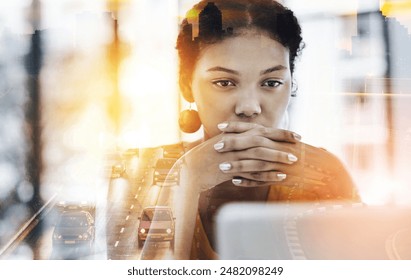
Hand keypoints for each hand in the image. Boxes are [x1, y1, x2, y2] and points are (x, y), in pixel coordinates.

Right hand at [181, 121, 299, 191]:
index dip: (280, 132)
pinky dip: (267, 174)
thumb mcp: (223, 144)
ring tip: (293, 161)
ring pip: (259, 154)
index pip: (261, 130)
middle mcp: (233, 142)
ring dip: (278, 157)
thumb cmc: (207, 158)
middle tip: (299, 146)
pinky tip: (280, 176)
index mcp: (234, 134)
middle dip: (282, 142)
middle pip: (262, 139)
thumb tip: (257, 140)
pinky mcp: (229, 169)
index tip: (295, 135)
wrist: (189, 170)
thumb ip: (239, 141)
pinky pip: (252, 171)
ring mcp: (231, 155)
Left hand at [216, 121, 357, 199]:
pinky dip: (248, 181)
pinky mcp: (280, 176)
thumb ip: (270, 139)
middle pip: (250, 143)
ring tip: (221, 168)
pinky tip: (235, 182)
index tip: (221, 127)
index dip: (236, 127)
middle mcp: (275, 146)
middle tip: (216, 146)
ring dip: (236, 165)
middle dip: (232, 144)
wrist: (323, 168)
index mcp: (275, 137)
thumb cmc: (303, 154)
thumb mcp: (285, 142)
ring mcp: (278, 162)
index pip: (253, 128)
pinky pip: (261, 179)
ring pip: (253, 162)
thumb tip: (255, 135)